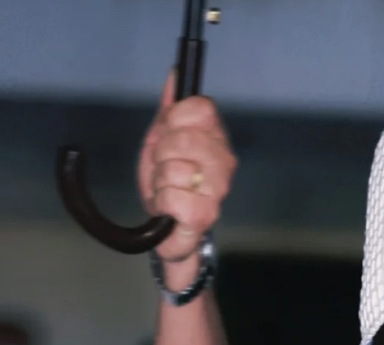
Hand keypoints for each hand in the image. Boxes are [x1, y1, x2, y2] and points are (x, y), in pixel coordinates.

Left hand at [138, 74, 236, 267]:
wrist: (168, 230)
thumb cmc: (169, 184)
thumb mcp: (163, 140)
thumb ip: (170, 109)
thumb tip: (176, 74)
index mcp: (216, 140)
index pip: (201, 107)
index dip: (176, 117)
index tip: (168, 133)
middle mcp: (223, 164)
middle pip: (184, 137)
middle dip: (162, 152)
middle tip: (164, 167)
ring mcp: (216, 191)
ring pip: (174, 168)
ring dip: (159, 180)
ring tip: (166, 189)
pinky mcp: (204, 215)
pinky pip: (171, 196)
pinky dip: (161, 202)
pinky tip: (168, 208)